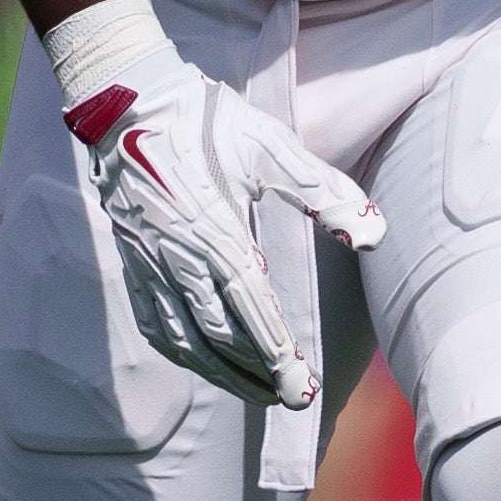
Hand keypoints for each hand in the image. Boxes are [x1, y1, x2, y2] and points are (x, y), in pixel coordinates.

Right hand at [50, 0, 382, 409]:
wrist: (127, 102)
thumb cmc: (205, 120)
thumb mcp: (271, 146)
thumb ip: (324, 191)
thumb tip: (374, 233)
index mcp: (213, 229)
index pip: (249, 307)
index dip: (277, 352)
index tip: (303, 385)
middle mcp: (177, 256)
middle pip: (218, 335)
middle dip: (256, 373)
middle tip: (291, 399)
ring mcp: (148, 263)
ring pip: (183, 338)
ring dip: (220, 373)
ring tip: (255, 393)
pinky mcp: (131, 261)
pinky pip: (152, 322)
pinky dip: (180, 351)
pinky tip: (201, 362)